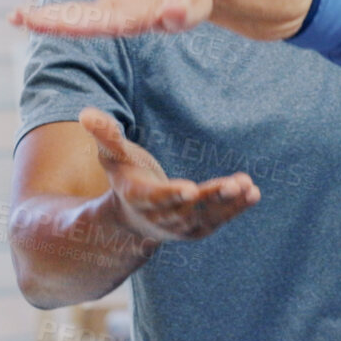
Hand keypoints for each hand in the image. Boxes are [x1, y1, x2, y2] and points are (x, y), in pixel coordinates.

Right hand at [80, 107, 259, 241]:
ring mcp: (182, 225)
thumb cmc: (125, 178)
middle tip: (233, 185)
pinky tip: (254, 193)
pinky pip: (220, 218)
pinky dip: (237, 208)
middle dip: (212, 197)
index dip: (173, 195)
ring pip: (208, 216)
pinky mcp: (199, 228)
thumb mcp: (114, 157)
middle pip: (189, 208)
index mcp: (140, 198)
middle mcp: (162, 217)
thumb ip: (105, 136)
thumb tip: (86, 112)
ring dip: (230, 203)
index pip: (158, 198)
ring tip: (248, 187)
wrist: (133, 219)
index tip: (191, 189)